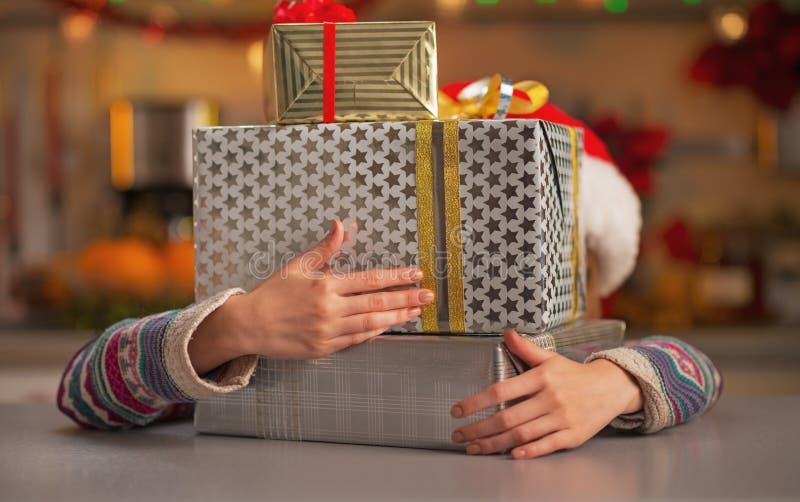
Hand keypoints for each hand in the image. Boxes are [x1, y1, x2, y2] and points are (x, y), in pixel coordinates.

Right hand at [190, 220, 431, 372]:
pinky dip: (375, 331)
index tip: (415, 273)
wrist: (248, 324)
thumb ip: (324, 248)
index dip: (396, 277)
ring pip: (372, 323)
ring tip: (416, 311)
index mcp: (326, 285)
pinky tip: (389, 324)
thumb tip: (341, 224)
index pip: (370, 279)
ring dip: (397, 316)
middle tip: (428, 295)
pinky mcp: (324, 349)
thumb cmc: (272, 293)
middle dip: (406, 298)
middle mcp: (330, 309)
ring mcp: (328, 331)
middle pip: (377, 302)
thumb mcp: (297, 266)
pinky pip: (357, 339)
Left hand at [450, 329, 642, 458]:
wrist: (611, 388)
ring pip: (522, 434)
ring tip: (474, 448)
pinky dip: (528, 451)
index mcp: (542, 377)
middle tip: (459, 435)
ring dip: (495, 444)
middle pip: (508, 417)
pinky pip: (546, 445)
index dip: (476, 402)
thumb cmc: (575, 374)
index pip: (501, 390)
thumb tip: (506, 333)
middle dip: (479, 429)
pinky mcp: (572, 436)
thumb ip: (526, 348)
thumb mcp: (550, 358)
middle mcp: (551, 398)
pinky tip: (511, 455)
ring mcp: (562, 418)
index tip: (457, 411)